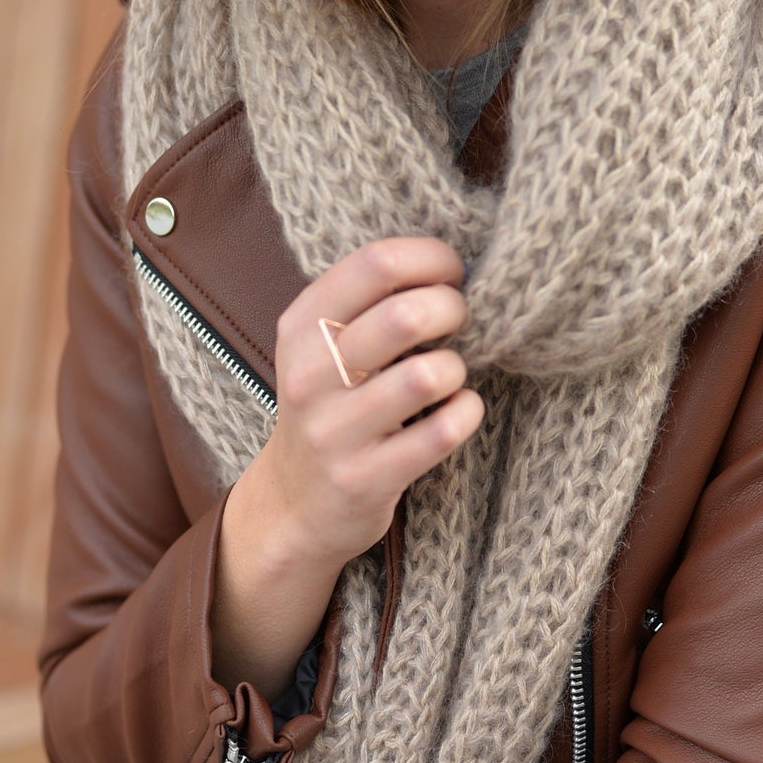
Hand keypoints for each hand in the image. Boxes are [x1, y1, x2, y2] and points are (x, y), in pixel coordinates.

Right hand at [212, 237, 484, 696]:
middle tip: (459, 319)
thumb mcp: (324, 345)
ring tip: (450, 372)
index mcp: (301, 327)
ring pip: (426, 376)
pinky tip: (460, 410)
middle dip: (451, 308)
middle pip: (404, 315)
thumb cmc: (331, 405)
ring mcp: (334, 432)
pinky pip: (440, 434)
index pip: (375, 263)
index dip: (430, 258)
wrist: (296, 504)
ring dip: (455, 367)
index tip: (451, 272)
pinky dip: (466, 413)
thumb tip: (450, 260)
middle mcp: (310, 375)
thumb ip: (370, 301)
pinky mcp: (364, 479)